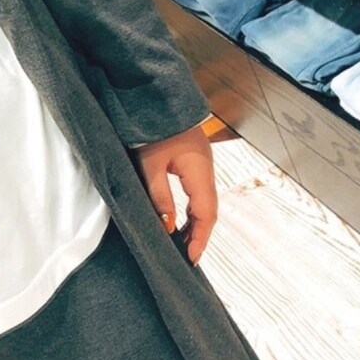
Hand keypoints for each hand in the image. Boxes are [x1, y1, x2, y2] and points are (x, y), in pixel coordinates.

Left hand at [128, 124, 217, 264]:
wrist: (156, 101)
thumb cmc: (152, 130)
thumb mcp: (150, 165)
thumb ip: (159, 196)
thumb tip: (167, 225)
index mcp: (199, 171)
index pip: (205, 213)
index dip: (200, 237)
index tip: (191, 258)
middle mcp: (206, 171)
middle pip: (209, 211)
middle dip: (199, 235)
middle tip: (187, 258)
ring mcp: (202, 167)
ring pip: (204, 203)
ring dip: (196, 225)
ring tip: (182, 245)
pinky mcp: (195, 164)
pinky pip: (198, 194)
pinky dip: (192, 212)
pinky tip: (181, 222)